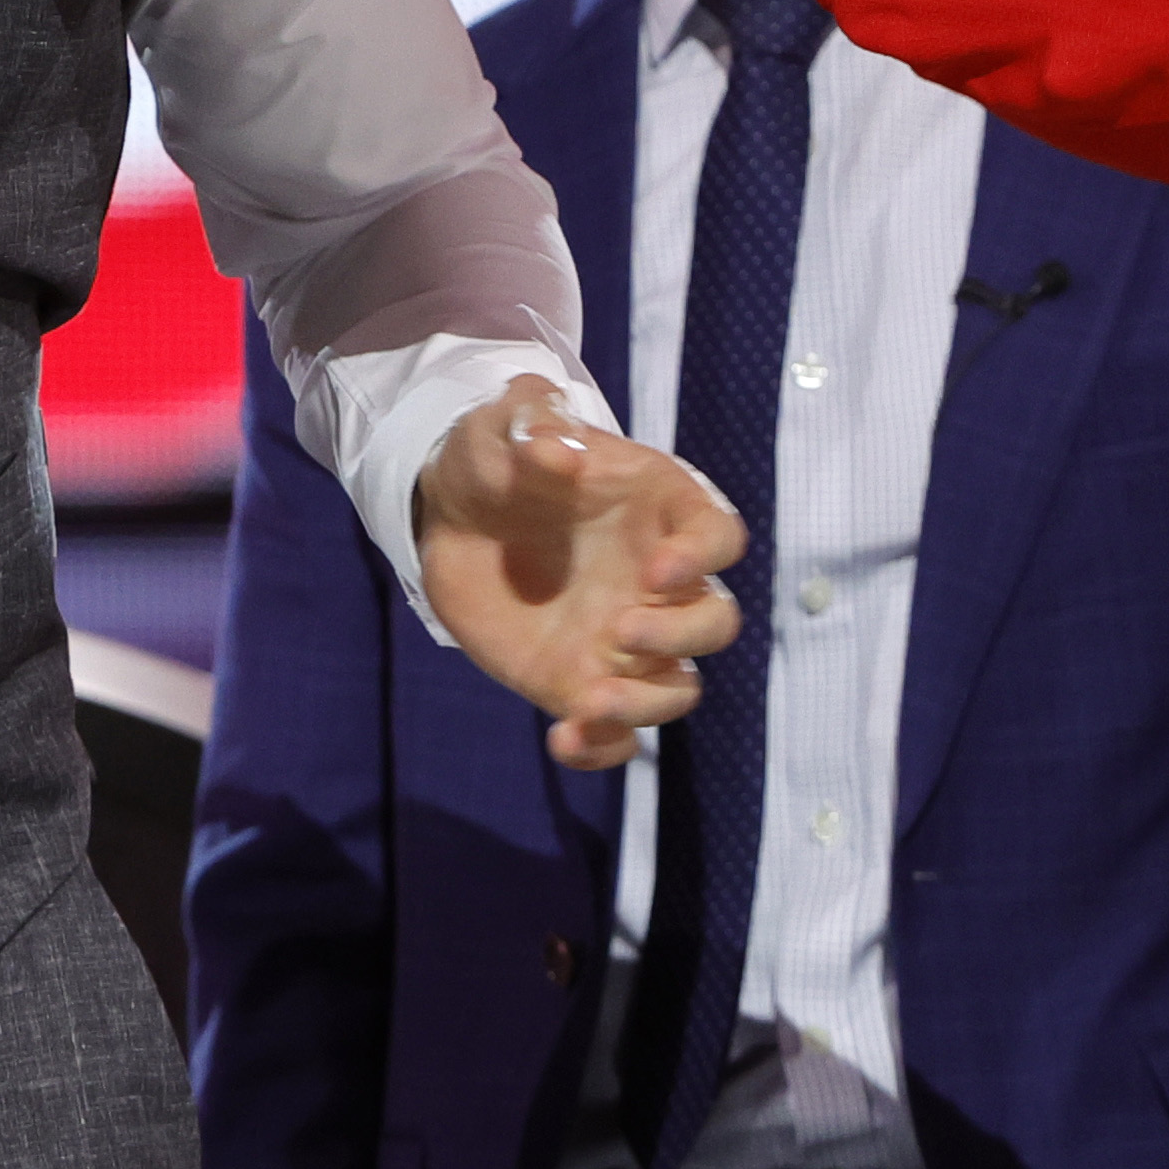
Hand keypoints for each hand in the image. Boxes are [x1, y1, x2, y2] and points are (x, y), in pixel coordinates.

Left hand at [413, 378, 747, 767]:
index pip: (718, 537)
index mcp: (660, 511)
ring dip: (648, 702)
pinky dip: (602, 747)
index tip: (657, 570)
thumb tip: (557, 452)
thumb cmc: (496, 459)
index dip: (702, 557)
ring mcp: (625, 638)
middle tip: (618, 630)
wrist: (451, 515)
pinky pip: (617, 733)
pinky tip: (562, 740)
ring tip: (592, 697)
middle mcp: (657, 583)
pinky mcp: (583, 681)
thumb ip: (532, 422)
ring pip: (678, 688)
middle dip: (680, 636)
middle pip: (715, 623)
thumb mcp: (503, 425)